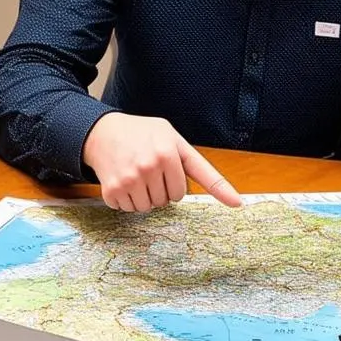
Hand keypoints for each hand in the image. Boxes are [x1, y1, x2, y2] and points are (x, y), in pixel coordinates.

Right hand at [82, 113, 241, 211]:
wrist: (102, 131)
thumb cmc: (142, 134)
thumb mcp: (171, 137)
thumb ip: (191, 161)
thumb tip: (213, 190)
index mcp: (169, 152)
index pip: (193, 180)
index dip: (220, 191)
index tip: (238, 203)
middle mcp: (151, 165)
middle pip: (170, 199)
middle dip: (163, 189)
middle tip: (152, 170)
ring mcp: (131, 179)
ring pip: (150, 207)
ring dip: (146, 197)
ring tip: (137, 175)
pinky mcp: (113, 190)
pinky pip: (129, 209)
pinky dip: (127, 200)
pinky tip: (124, 181)